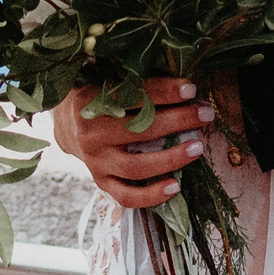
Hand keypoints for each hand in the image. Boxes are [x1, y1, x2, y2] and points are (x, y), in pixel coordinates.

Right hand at [48, 77, 214, 208]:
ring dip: (171, 158)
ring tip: (197, 147)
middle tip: (205, 114)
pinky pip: (126, 196)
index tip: (191, 88)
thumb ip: (135, 78)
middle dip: (178, 120)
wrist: (68, 124)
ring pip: (136, 166)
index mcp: (90, 101)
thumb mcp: (107, 78)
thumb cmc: (99, 95)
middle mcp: (90, 134)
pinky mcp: (101, 182)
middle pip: (140, 129)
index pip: (133, 95)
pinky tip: (176, 187)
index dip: (164, 91)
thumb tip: (180, 79)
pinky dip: (151, 195)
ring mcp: (95, 161)